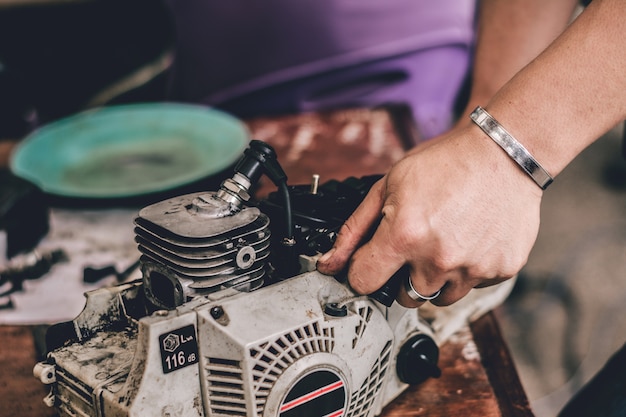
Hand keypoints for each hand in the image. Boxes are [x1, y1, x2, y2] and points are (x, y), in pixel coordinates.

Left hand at [317, 126, 543, 306]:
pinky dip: (467, 269)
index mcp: (405, 236)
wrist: (503, 153)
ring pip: (438, 296)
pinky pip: (472, 286)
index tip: (373, 260)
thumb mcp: (388, 186)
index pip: (364, 283)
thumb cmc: (445, 163)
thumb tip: (329, 263)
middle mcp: (439, 260)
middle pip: (403, 296)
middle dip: (403, 275)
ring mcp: (473, 269)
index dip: (364, 270)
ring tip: (445, 240)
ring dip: (435, 276)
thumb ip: (354, 229)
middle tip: (417, 242)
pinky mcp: (500, 271)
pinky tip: (470, 238)